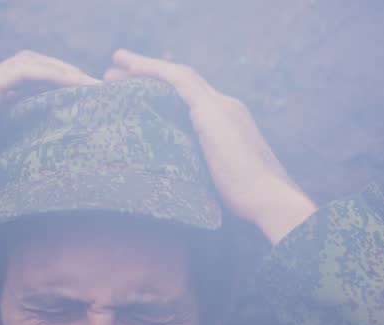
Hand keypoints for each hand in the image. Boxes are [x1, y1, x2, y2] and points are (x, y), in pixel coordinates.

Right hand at [0, 51, 99, 239]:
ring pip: (31, 64)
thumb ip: (3, 163)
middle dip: (66, 75)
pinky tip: (78, 85)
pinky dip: (53, 74)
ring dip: (65, 71)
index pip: (24, 87)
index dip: (54, 90)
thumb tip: (29, 178)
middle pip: (32, 69)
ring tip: (94, 86)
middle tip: (97, 91)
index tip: (85, 104)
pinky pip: (24, 72)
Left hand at [104, 49, 315, 244]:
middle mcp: (224, 107)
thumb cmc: (243, 202)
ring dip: (144, 66)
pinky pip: (178, 80)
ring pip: (177, 75)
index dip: (160, 92)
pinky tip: (132, 67)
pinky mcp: (212, 111)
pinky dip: (154, 70)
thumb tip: (172, 184)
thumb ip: (195, 171)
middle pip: (180, 81)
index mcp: (225, 122)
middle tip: (115, 74)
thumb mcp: (212, 180)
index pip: (188, 98)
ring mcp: (220, 106)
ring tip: (115, 63)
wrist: (268, 199)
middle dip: (147, 74)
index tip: (135, 92)